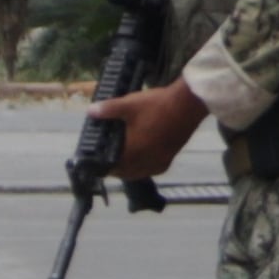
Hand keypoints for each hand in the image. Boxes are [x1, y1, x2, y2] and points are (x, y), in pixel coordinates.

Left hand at [90, 78, 208, 180]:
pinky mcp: (170, 158)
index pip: (113, 168)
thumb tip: (90, 111)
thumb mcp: (129, 104)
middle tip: (109, 158)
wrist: (187, 105)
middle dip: (116, 168)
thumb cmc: (156, 106)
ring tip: (125, 158)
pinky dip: (145, 166)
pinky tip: (144, 157)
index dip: (104, 166)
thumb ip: (108, 109)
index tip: (98, 161)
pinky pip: (153, 169)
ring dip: (131, 169)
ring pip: (140, 173)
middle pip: (126, 174)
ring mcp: (160, 161)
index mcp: (133, 152)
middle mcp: (146, 162)